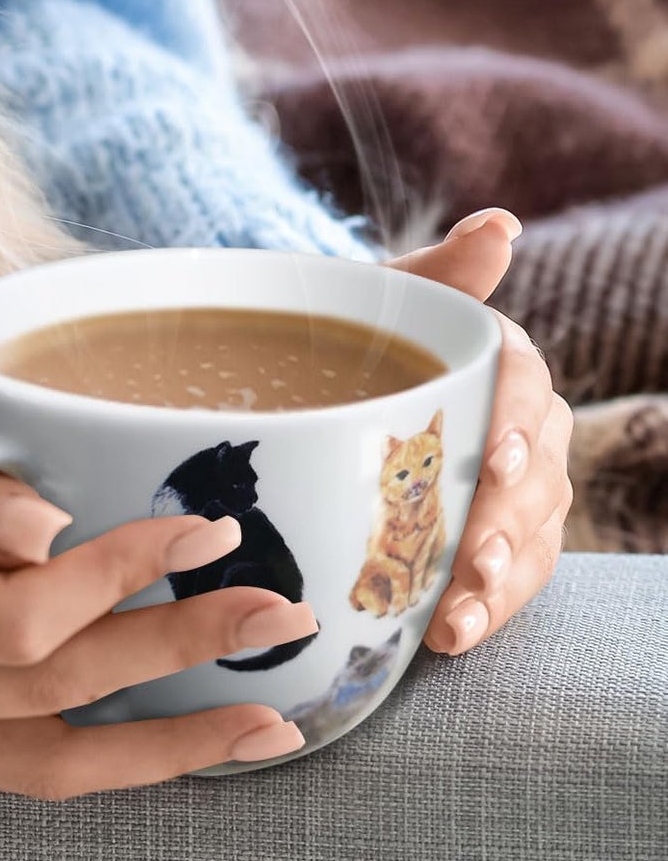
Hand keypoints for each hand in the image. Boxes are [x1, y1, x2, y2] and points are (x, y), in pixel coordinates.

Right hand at [0, 374, 315, 798]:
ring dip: (158, 748)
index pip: (19, 623)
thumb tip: (55, 535)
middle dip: (175, 657)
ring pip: (39, 763)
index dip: (119, 581)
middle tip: (282, 620)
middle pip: (51, 696)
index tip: (200, 530)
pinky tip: (161, 737)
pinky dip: (91, 749)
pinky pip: (4, 755)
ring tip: (265, 729)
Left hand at [387, 208, 572, 654]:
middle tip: (476, 554)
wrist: (323, 380)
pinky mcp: (491, 539)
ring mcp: (512, 488)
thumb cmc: (353, 333)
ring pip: (531, 533)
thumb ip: (439, 273)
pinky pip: (506, 579)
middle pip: (536, 471)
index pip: (525, 384)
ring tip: (459, 611)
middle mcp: (519, 424)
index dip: (517, 419)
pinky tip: (449, 636)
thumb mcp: (379, 299)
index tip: (497, 455)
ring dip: (500, 578)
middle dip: (509, 517)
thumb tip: (500, 224)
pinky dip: (483, 608)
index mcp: (497, 360)